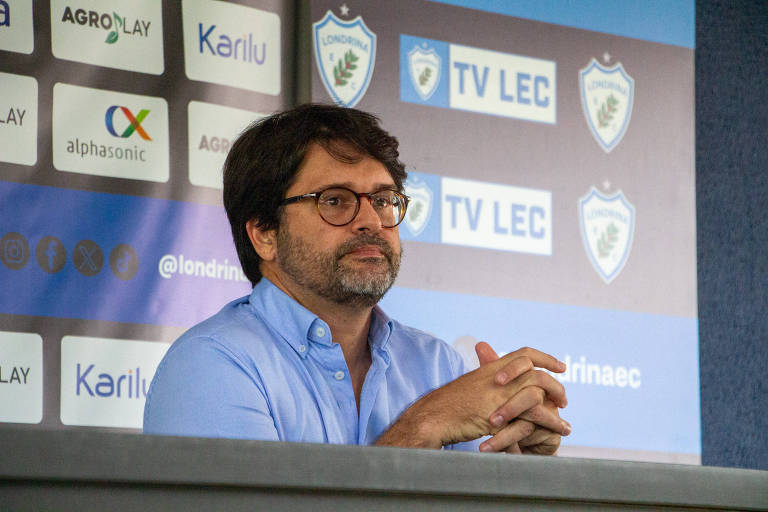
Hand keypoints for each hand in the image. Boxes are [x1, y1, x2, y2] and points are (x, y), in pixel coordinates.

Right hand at [376, 345, 568, 448]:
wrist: (434, 416)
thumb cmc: (448, 405)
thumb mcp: (472, 386)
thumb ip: (489, 383)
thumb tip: (502, 384)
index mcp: (492, 368)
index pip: (525, 354)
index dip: (545, 358)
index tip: (561, 367)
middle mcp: (498, 377)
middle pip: (537, 373)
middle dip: (556, 386)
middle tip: (564, 399)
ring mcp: (499, 394)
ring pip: (539, 394)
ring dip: (556, 410)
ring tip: (566, 424)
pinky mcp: (499, 414)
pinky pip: (531, 416)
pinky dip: (549, 423)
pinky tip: (558, 433)